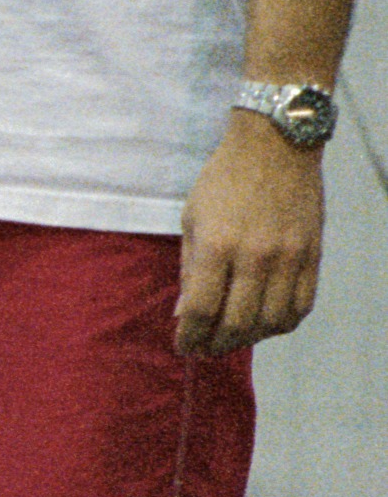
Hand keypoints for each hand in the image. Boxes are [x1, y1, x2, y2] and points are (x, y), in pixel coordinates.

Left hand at [176, 114, 326, 354]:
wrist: (275, 147)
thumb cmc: (224, 181)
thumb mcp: (192, 220)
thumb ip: (190, 269)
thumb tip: (185, 314)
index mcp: (218, 245)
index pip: (203, 309)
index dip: (190, 336)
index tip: (183, 347)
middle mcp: (257, 256)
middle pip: (238, 323)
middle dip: (217, 344)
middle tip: (205, 349)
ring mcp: (290, 257)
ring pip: (273, 321)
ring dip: (250, 339)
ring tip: (232, 338)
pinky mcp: (313, 255)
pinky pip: (302, 305)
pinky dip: (282, 323)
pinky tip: (265, 323)